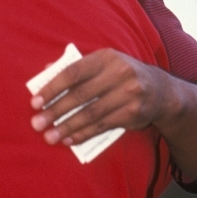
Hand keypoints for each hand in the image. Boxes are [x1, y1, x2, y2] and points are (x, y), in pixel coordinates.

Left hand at [29, 49, 171, 144]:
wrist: (161, 91)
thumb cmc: (121, 75)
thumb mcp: (103, 64)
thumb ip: (76, 67)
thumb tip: (46, 69)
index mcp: (106, 57)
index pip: (73, 72)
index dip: (52, 87)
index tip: (35, 102)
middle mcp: (119, 73)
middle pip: (80, 95)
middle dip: (55, 111)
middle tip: (37, 124)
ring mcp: (128, 94)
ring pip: (91, 114)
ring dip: (67, 127)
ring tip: (49, 137)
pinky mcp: (133, 114)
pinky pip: (102, 126)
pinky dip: (83, 134)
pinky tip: (68, 140)